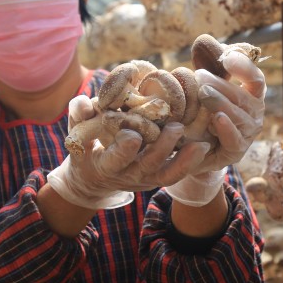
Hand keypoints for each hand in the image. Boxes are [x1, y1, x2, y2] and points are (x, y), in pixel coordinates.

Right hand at [48, 95, 209, 209]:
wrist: (94, 179)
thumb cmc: (85, 146)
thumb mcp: (76, 130)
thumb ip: (78, 114)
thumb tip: (83, 104)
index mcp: (104, 164)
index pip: (115, 159)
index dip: (124, 149)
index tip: (133, 134)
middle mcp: (126, 175)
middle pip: (147, 165)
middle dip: (161, 148)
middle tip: (175, 127)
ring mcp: (144, 179)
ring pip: (167, 174)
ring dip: (184, 160)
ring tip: (200, 143)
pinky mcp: (157, 178)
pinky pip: (176, 174)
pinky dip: (191, 163)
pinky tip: (205, 147)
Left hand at [166, 51, 265, 205]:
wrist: (195, 149)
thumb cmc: (203, 112)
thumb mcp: (206, 86)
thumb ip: (208, 64)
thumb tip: (203, 39)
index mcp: (252, 95)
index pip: (255, 78)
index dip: (244, 67)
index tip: (227, 58)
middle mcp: (254, 113)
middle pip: (242, 96)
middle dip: (221, 85)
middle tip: (199, 76)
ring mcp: (247, 134)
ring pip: (239, 116)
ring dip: (221, 103)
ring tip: (203, 94)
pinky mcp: (236, 151)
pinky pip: (235, 139)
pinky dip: (227, 128)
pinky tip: (216, 118)